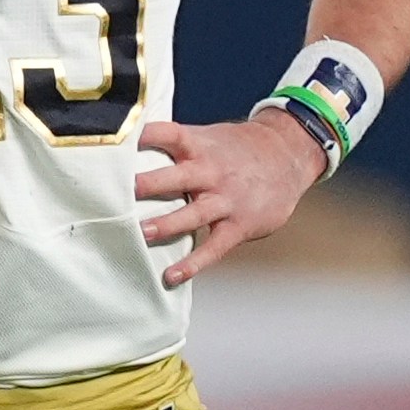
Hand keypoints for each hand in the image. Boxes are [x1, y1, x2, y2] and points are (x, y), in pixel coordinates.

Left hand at [135, 113, 324, 287]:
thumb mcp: (208, 136)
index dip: (145, 135)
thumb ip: (173, 144)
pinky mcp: (238, 225)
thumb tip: (127, 144)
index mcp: (198, 146)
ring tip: (140, 233)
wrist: (289, 155)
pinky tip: (171, 275)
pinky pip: (214, 247)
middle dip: (150, 185)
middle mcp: (211, 171)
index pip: (169, 134)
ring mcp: (225, 199)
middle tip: (122, 192)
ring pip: (193, 213)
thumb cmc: (237, 148)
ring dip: (166, 224)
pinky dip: (193, 263)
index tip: (121, 141)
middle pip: (177, 176)